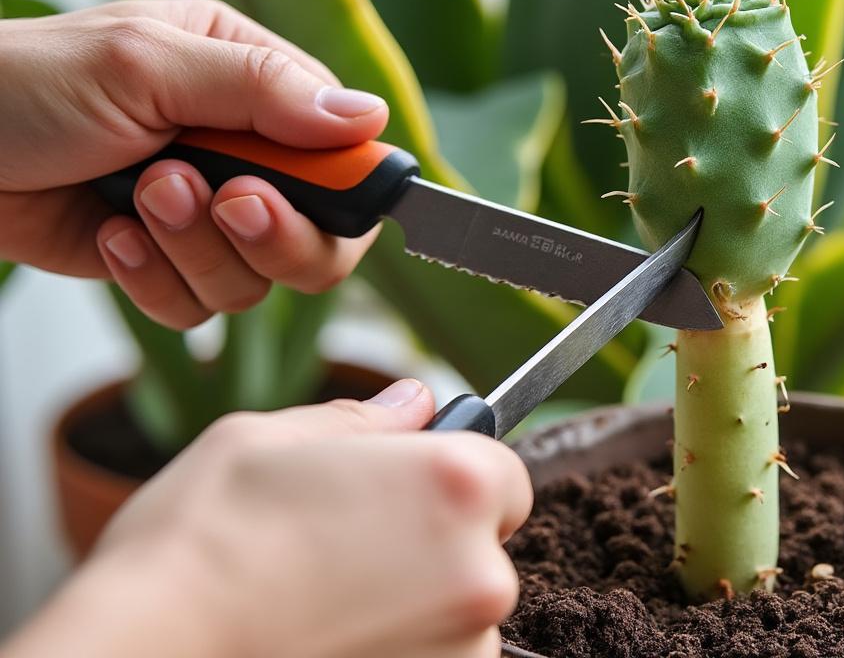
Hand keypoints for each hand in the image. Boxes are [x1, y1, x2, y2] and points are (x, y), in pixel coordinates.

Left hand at [0, 0, 388, 328]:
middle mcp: (239, 150)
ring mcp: (203, 215)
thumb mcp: (147, 65)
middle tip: (224, 201)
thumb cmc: (21, 85)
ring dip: (195, 247)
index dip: (340, 188)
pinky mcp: (163, 264)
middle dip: (271, 233)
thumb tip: (367, 118)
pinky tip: (111, 236)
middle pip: (323, 237)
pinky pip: (197, 307)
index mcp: (250, 80)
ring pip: (258, 280)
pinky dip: (154, 280)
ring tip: (138, 195)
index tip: (293, 190)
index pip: (345, 151)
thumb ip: (261, 91)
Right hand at [3, 380, 531, 657]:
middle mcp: (482, 572)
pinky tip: (327, 642)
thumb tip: (414, 404)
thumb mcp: (269, 441)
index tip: (402, 496)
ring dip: (413, 610)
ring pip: (457, 618)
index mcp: (458, 485)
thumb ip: (363, 422)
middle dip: (430, 547)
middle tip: (341, 552)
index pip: (505, 477)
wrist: (144, 653)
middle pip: (483, 551)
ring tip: (322, 604)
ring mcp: (463, 651)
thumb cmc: (199, 542)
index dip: (453, 483)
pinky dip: (395, 653)